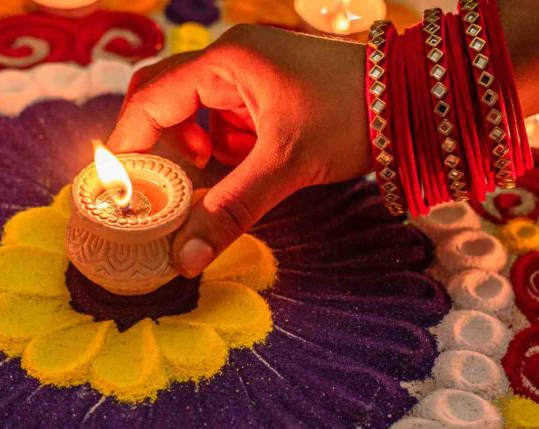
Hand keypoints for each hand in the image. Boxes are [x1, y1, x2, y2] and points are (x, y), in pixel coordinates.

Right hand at [107, 24, 370, 276]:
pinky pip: (226, 118)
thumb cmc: (353, 115)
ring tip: (215, 175)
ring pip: (196, 112)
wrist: (417, 100)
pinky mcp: (269, 90)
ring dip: (197, 148)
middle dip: (162, 146)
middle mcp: (231, 59)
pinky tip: (247, 166)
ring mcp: (251, 72)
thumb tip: (183, 259)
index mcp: (226, 61)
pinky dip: (225, 147)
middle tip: (165, 186)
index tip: (121, 189)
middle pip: (165, 99)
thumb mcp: (286, 165)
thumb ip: (230, 210)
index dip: (129, 144)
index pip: (150, 99)